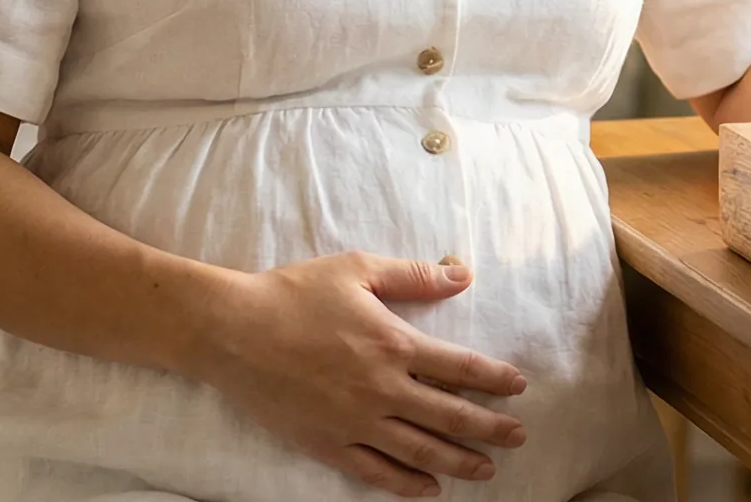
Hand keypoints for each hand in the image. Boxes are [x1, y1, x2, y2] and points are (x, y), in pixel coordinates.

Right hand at [183, 252, 527, 496]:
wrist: (232, 332)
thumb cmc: (294, 293)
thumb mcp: (357, 270)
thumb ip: (414, 275)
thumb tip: (462, 273)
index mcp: (394, 343)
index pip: (461, 368)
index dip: (495, 380)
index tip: (518, 388)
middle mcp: (382, 389)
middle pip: (450, 416)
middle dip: (490, 429)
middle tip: (517, 438)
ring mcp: (355, 422)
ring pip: (420, 450)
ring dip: (458, 462)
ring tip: (485, 469)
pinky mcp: (327, 444)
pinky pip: (375, 471)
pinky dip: (406, 484)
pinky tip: (428, 489)